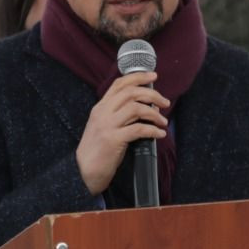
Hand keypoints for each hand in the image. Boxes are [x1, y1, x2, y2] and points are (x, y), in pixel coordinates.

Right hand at [77, 69, 166, 193]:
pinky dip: (152, 130)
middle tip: (165, 102)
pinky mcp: (113, 140)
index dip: (138, 77)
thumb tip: (145, 106)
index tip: (153, 76)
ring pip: (136, 108)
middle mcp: (103, 112)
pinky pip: (139, 129)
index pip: (119, 84)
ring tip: (162, 122)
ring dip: (154, 114)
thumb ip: (118, 114)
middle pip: (131, 93)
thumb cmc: (97, 150)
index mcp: (100, 107)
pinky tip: (159, 134)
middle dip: (152, 94)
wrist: (83, 171)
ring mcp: (107, 125)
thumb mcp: (103, 125)